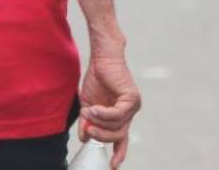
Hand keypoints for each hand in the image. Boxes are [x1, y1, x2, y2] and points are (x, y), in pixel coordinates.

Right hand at [79, 44, 141, 168]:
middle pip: (117, 137)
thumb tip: (85, 138)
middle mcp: (129, 113)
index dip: (118, 153)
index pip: (121, 139)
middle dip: (100, 136)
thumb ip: (88, 123)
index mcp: (119, 117)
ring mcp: (133, 105)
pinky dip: (104, 114)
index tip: (113, 166)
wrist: (102, 60)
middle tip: (88, 129)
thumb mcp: (88, 107)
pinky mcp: (133, 98)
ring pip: (116, 126)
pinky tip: (94, 108)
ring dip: (99, 122)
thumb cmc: (96, 81)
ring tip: (88, 112)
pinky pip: (118, 114)